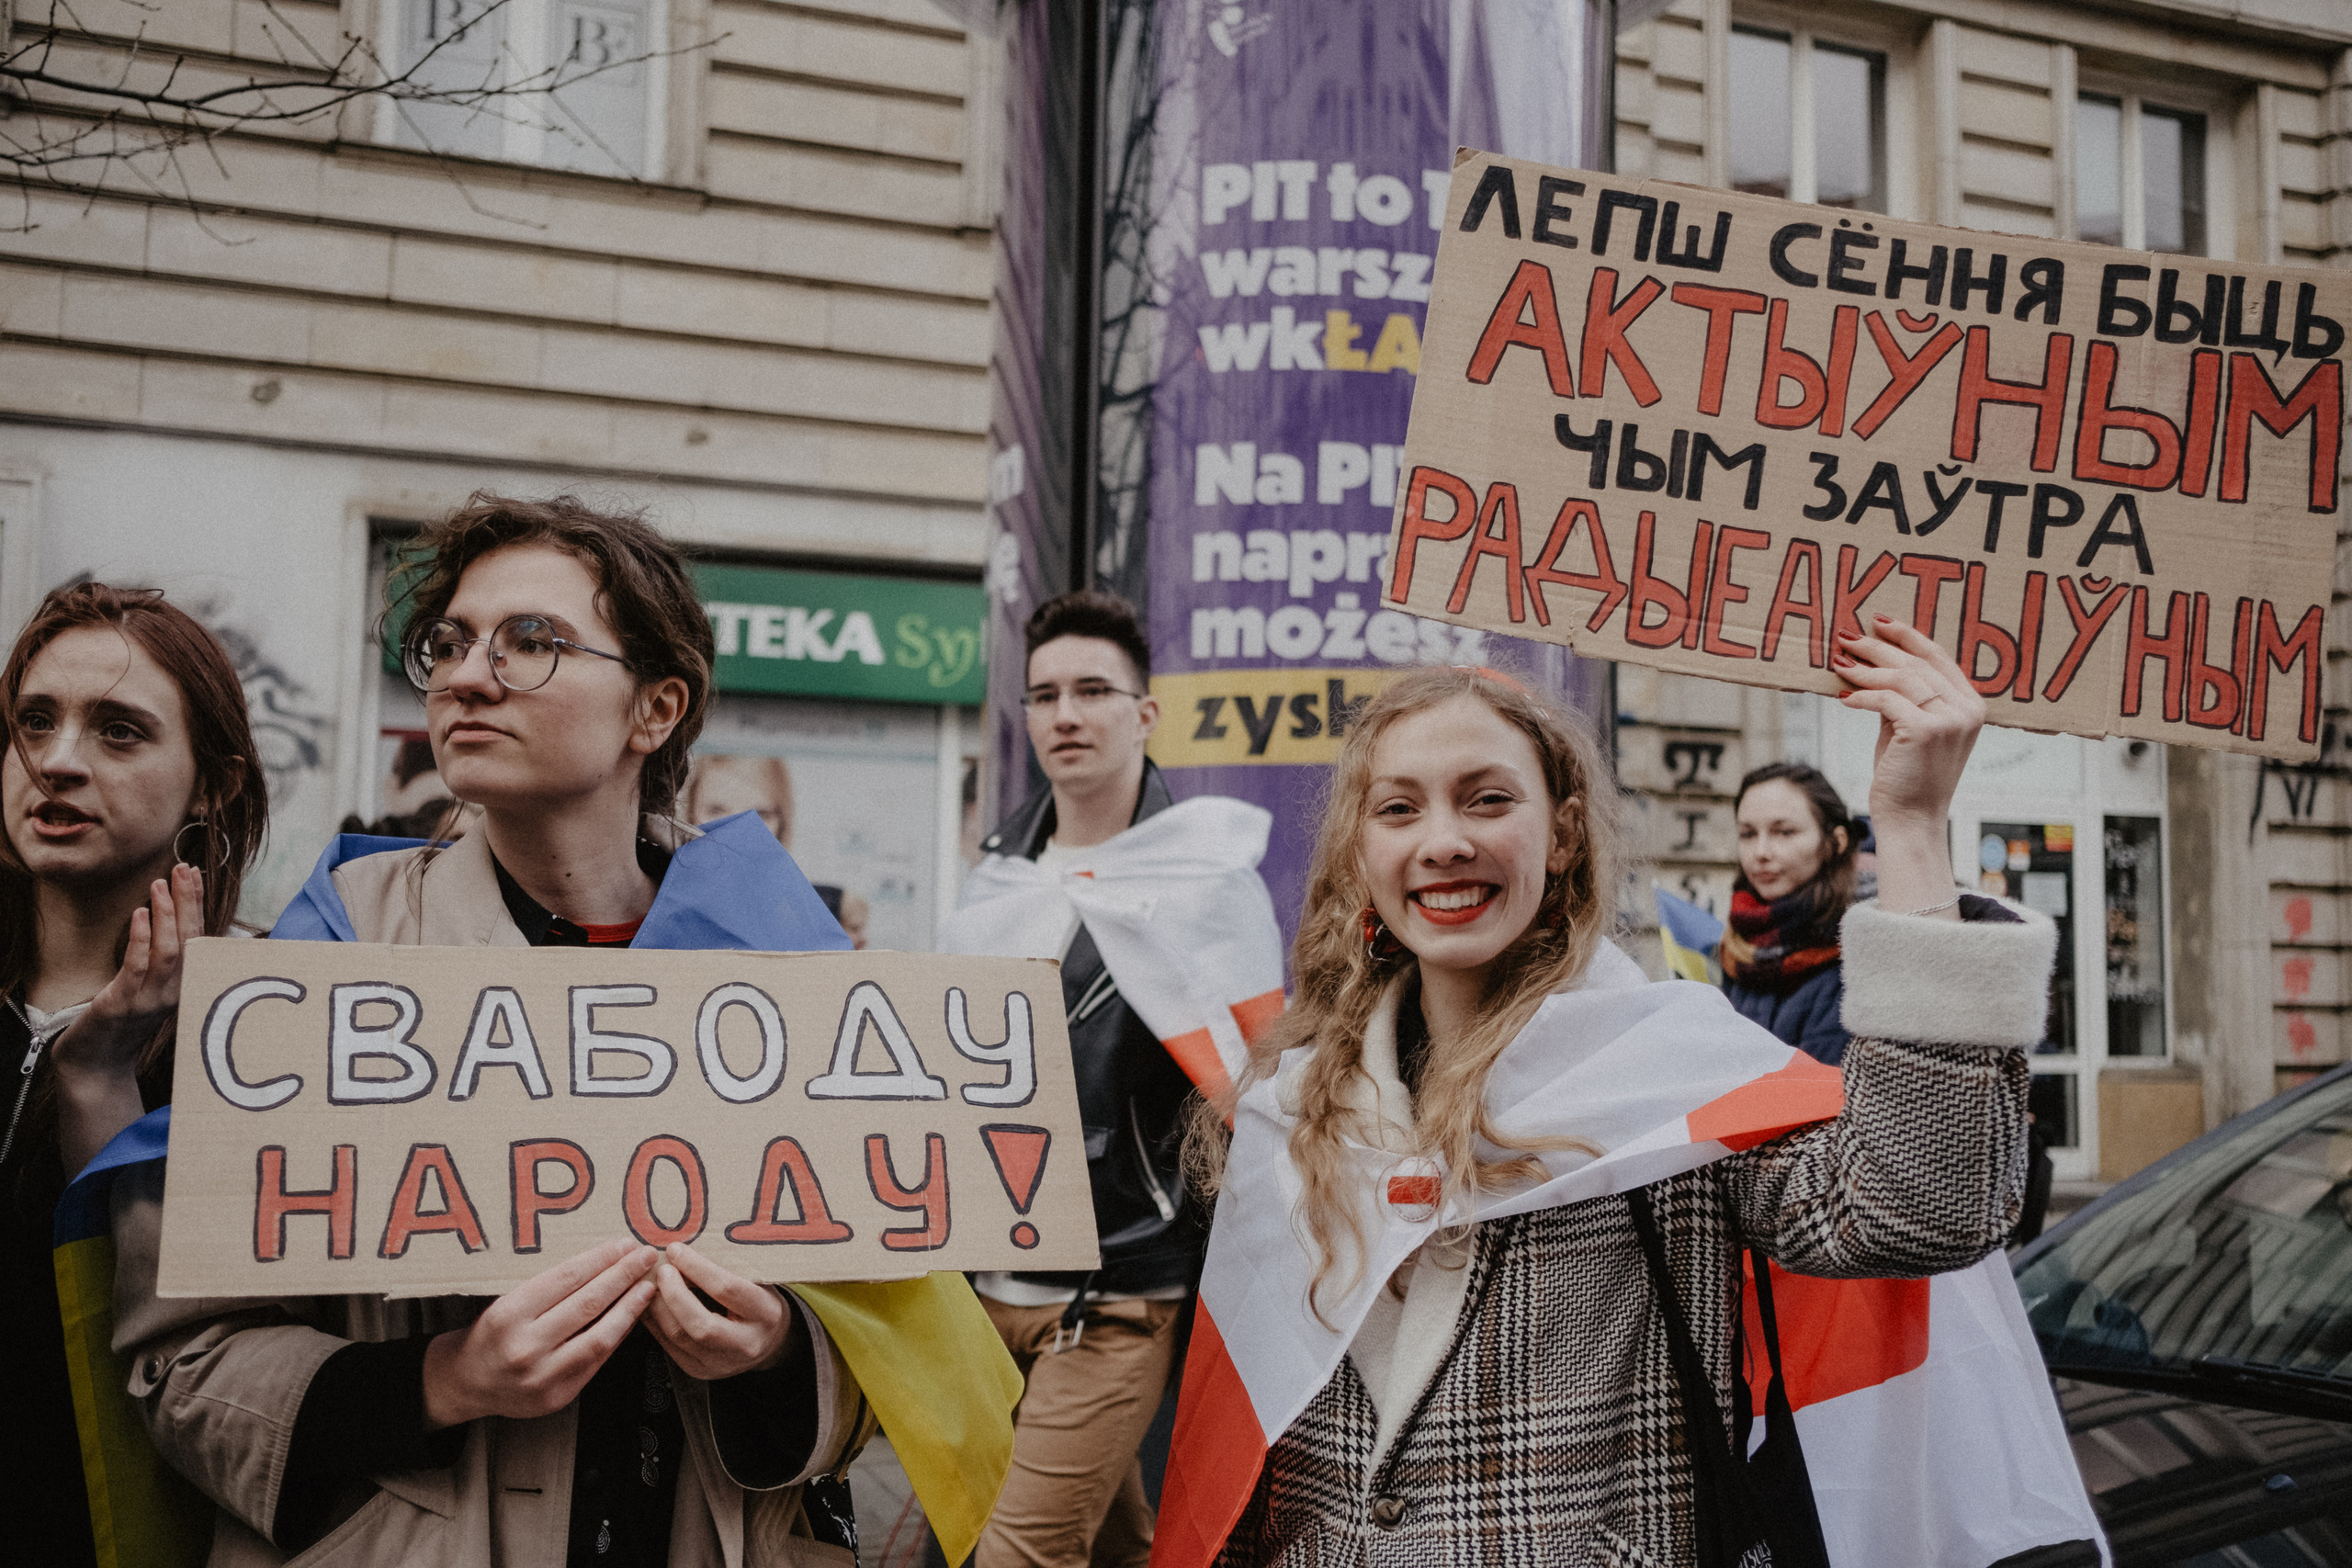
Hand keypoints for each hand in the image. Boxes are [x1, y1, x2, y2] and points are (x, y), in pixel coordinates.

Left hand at [51, 864, 205, 1171]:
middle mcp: (176, 992)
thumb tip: (173, 917)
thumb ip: (165, 959)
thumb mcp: (151, 987)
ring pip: (169, 951)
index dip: (197, 904)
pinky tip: (139, 915)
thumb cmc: (122, 1020)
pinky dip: (140, 939)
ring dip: (166, 914)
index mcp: (185, 984)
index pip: (198, 936)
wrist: (95, 1061)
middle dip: (187, 901)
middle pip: (189, 939)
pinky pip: (137, 968)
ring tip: (159, 885)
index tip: (194, 874)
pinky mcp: (124, 1004)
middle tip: (183, 869)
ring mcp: (151, 1000)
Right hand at [422, 1240, 657, 1429]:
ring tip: (648, 1285)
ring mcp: (542, 1376)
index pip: (566, 1279)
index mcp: (508, 1314)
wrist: (467, 1382)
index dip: (600, 1259)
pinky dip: (618, 1335)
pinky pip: (597, 1361)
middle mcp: (525, 1346)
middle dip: (622, 1276)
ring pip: (600, 1336)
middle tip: (646, 1256)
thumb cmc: (492, 1333)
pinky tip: (632, 1316)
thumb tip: (605, 1261)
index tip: (624, 1244)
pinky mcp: (558, 1396)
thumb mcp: (507, 1301)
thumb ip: (550, 1288)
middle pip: (587, 1304)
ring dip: (629, 1307)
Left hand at [643, 1243, 797, 1380]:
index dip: (697, 1268)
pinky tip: (647, 1303)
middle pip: (701, 1323)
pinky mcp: (700, 1370)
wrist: (769, 1342)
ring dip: (658, 1307)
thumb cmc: (759, 1301)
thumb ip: (727, 1268)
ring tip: (648, 1284)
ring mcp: (721, 1363)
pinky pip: (669, 1346)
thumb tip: (683, 1249)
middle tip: (661, 1270)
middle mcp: (745, 1344)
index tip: (676, 1250)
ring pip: (680, 1337)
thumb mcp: (756, 1281)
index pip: (727, 1289)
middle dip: (674, 1293)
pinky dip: (654, 1322)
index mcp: (766, 1314)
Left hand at [1834, 616, 1984, 917]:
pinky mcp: (1926, 731)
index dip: (1908, 636)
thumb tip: (1875, 665)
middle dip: (1878, 648)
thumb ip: (1904, 699)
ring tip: (1839, 664)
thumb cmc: (1907, 776)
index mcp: (1971, 705)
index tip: (1880, 622)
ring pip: (1901, 678)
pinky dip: (1862, 696)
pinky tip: (1843, 698)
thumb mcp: (1909, 729)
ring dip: (1865, 669)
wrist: (1911, 820)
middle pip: (1917, 663)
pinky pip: (1886, 700)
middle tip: (1846, 637)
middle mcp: (1967, 709)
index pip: (1939, 657)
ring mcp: (1950, 720)